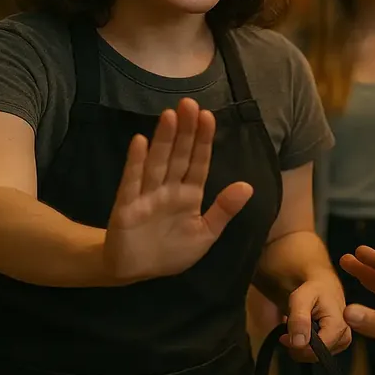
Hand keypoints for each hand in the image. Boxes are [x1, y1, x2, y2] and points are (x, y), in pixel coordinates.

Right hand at [104, 98, 253, 280]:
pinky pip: (132, 182)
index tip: (208, 116)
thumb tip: (248, 186)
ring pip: (158, 163)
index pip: (198, 163)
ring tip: (170, 115)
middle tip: (189, 103)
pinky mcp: (127, 206)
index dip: (203, 140)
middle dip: (185, 131)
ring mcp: (147, 195)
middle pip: (178, 156)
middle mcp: (169, 189)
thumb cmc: (172, 251)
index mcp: (189, 195)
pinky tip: (140, 142)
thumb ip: (224, 210)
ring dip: (164, 140)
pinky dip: (135, 163)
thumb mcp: (205, 234)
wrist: (135, 271)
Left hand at [280, 270, 350, 362]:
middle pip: (316, 356)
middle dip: (299, 346)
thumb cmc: (312, 289)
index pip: (317, 350)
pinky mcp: (338, 343)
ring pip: (316, 356)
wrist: (322, 284)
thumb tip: (299, 343)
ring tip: (297, 328)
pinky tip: (303, 333)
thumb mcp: (300, 298)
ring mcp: (342, 341)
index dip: (298, 347)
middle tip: (288, 330)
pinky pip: (318, 353)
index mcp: (339, 325)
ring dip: (301, 346)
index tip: (284, 337)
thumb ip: (299, 319)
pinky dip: (306, 346)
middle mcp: (345, 336)